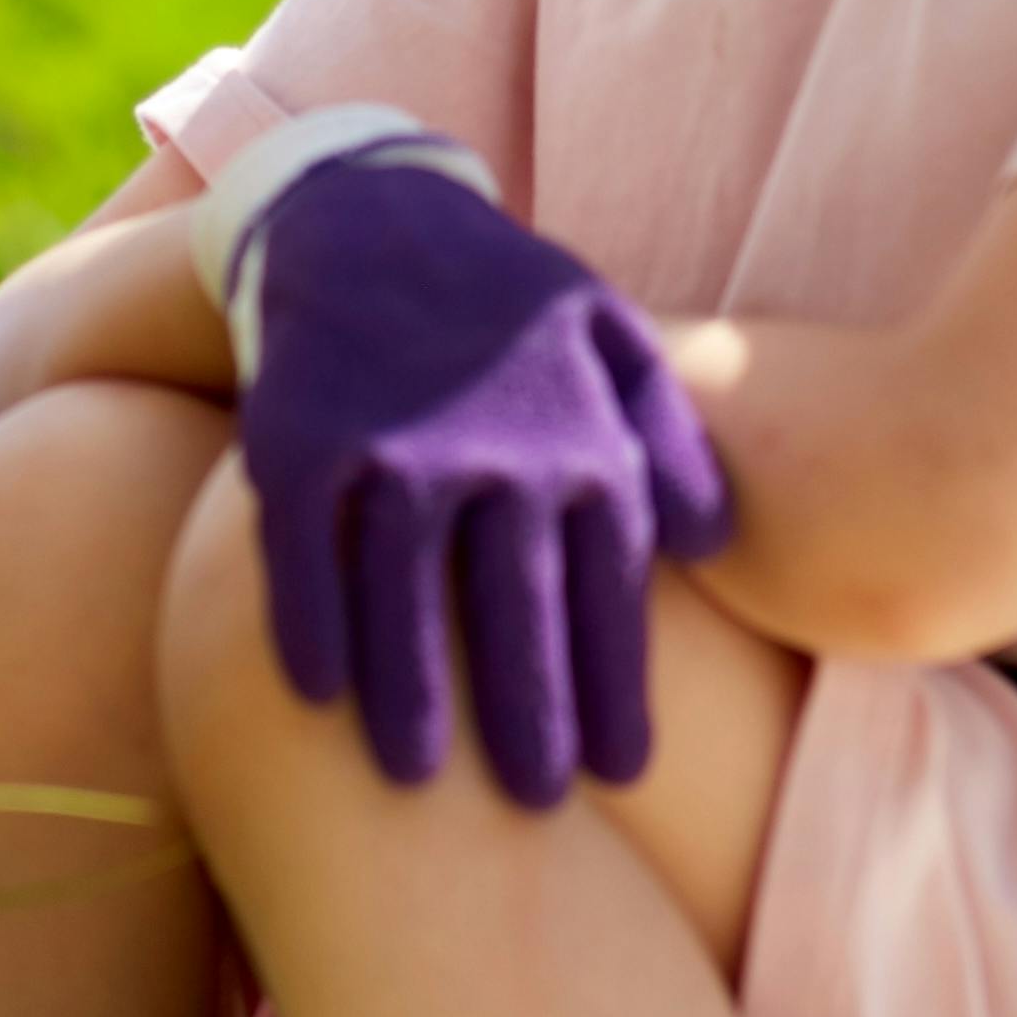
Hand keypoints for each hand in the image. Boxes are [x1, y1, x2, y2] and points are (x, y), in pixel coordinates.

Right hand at [222, 148, 730, 805]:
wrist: (368, 209)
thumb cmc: (503, 294)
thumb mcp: (611, 334)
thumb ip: (670, 433)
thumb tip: (713, 546)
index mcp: (578, 434)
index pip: (608, 589)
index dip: (613, 687)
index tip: (621, 771)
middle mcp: (492, 448)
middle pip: (512, 611)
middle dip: (526, 717)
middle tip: (534, 806)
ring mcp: (391, 443)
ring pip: (402, 595)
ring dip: (410, 693)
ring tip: (416, 781)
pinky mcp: (303, 433)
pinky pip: (302, 550)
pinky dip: (308, 624)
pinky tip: (313, 692)